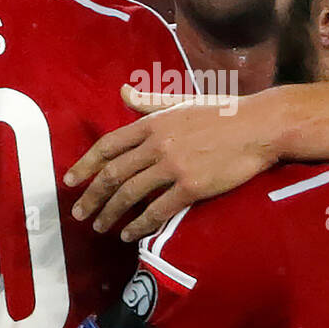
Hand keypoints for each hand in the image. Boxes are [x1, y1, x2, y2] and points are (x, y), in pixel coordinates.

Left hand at [63, 85, 279, 240]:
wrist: (259, 126)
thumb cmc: (223, 113)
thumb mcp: (181, 101)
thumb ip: (149, 102)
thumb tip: (122, 92)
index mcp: (153, 123)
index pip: (107, 146)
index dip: (84, 165)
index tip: (69, 181)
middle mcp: (157, 144)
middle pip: (112, 174)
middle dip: (91, 197)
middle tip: (79, 214)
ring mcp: (173, 166)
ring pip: (129, 195)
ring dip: (110, 214)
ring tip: (101, 227)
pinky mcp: (191, 187)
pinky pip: (157, 211)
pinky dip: (139, 225)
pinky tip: (130, 234)